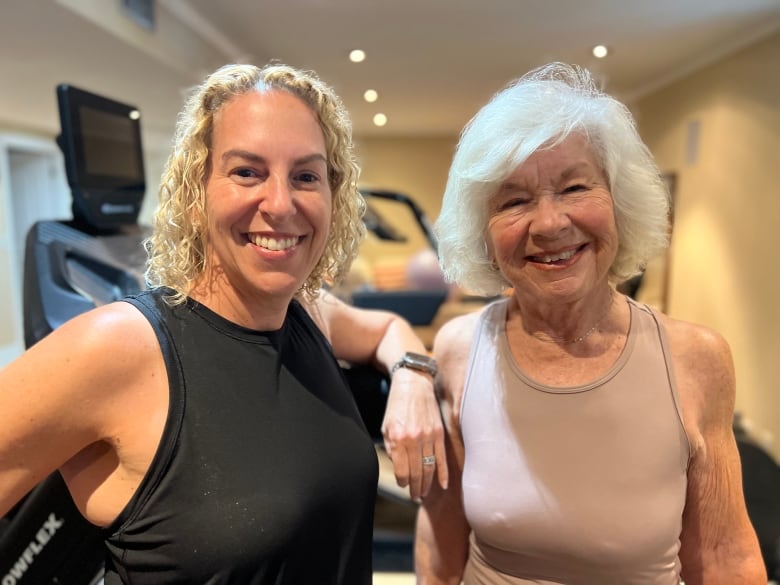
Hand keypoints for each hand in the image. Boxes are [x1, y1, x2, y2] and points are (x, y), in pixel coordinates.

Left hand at [381, 368, 447, 500]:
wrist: (413, 383)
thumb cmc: (396, 405)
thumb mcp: (386, 426)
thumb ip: (391, 448)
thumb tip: (399, 467)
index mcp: (398, 438)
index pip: (402, 470)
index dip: (402, 482)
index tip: (402, 485)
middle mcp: (415, 439)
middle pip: (417, 472)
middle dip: (415, 487)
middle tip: (414, 497)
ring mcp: (429, 436)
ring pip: (430, 468)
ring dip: (427, 484)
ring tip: (423, 494)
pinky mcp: (440, 433)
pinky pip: (442, 457)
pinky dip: (443, 473)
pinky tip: (442, 485)